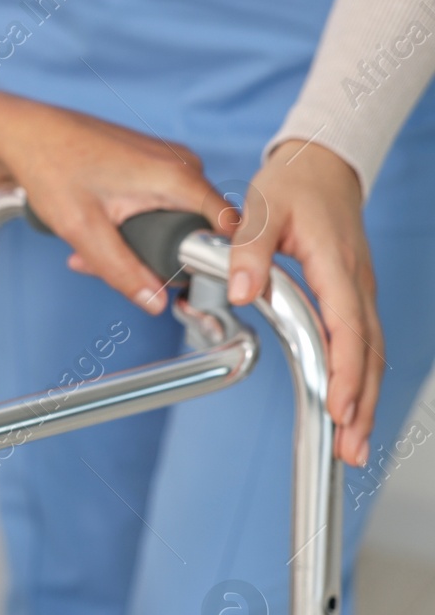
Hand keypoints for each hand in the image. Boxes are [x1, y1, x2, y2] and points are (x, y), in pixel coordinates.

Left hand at [0, 95, 234, 313]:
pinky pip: (155, 206)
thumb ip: (122, 270)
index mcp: (178, 177)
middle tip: (104, 267)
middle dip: (152, 259)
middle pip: (193, 230)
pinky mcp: (152, 165)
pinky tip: (92, 232)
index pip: (227, 229)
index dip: (213, 261)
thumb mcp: (84, 230)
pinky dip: (127, 226)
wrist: (27, 134)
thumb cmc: (51, 167)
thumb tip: (155, 303)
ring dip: (131, 245)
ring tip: (87, 252)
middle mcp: (182, 165)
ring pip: (169, 221)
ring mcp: (168, 163)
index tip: (184, 283)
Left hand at [230, 140, 376, 465]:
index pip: (347, 327)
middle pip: (368, 352)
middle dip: (362, 403)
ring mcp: (359, 292)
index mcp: (335, 264)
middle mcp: (356, 284)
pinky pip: (363, 344)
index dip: (346, 370)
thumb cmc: (291, 187)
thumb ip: (248, 250)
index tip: (340, 407)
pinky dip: (360, 379)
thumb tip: (242, 289)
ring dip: (365, 400)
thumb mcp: (261, 209)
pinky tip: (352, 409)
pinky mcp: (353, 297)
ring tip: (354, 445)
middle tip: (351, 449)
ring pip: (370, 354)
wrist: (321, 165)